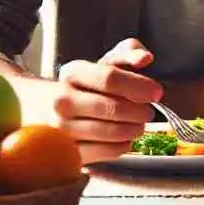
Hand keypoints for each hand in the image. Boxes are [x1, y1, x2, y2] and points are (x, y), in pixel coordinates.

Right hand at [52, 38, 162, 164]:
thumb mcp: (107, 61)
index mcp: (73, 73)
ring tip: (138, 123)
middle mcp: (61, 100)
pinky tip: (125, 137)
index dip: (139, 86)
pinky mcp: (67, 152)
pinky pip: (105, 152)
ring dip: (134, 129)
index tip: (157, 92)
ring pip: (110, 133)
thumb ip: (129, 53)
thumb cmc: (89, 83)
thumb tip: (145, 58)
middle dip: (140, 111)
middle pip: (112, 108)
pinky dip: (123, 145)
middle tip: (149, 112)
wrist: (47, 107)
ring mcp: (61, 129)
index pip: (110, 78)